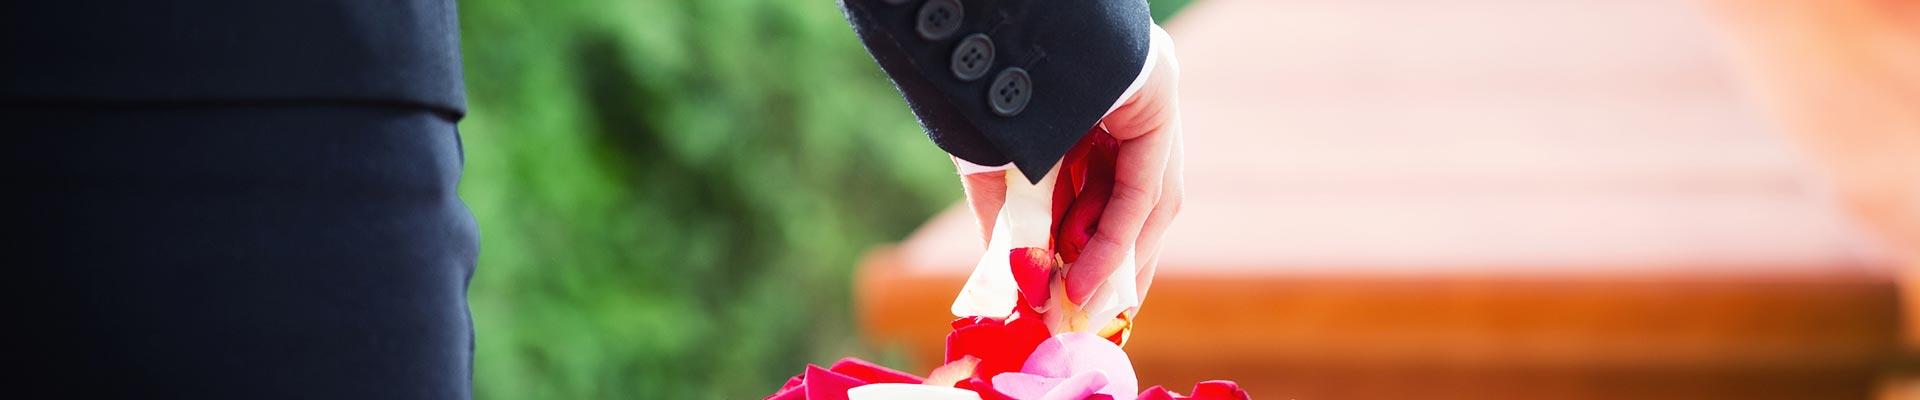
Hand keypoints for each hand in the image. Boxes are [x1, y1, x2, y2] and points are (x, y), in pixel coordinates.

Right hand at [961, 29, 1182, 305]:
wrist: (979, 27)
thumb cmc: (976, 88)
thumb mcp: (993, 170)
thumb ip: (1011, 226)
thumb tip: (1019, 285)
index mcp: (1092, 105)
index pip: (1109, 190)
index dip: (1095, 252)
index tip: (1077, 300)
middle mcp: (1127, 98)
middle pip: (1132, 199)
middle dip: (1108, 267)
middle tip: (1084, 318)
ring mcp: (1147, 92)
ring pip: (1143, 199)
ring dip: (1111, 262)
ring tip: (1076, 307)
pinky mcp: (1156, 94)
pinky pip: (1143, 184)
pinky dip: (1115, 239)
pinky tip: (1085, 280)